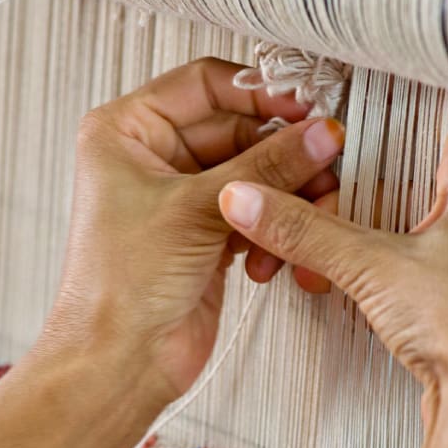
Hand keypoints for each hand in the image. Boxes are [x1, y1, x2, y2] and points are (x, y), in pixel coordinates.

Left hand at [41, 58, 345, 409]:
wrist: (120, 363)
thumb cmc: (122, 285)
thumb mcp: (197, 210)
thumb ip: (267, 165)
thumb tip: (322, 133)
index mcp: (128, 130)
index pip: (205, 85)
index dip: (259, 94)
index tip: (307, 108)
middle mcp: (154, 157)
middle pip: (240, 131)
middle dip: (284, 156)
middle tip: (326, 167)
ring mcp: (184, 198)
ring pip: (257, 174)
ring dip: (285, 200)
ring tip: (303, 222)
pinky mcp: (209, 234)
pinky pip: (259, 213)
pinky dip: (273, 233)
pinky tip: (269, 262)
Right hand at [218, 101, 447, 443]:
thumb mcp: (373, 265)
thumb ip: (307, 230)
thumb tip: (249, 198)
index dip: (409, 108)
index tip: (365, 108)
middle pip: (427, 175)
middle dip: (369, 185)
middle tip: (327, 188)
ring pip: (421, 227)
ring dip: (373, 235)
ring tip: (327, 253)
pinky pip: (423, 270)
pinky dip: (386, 272)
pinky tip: (352, 287)